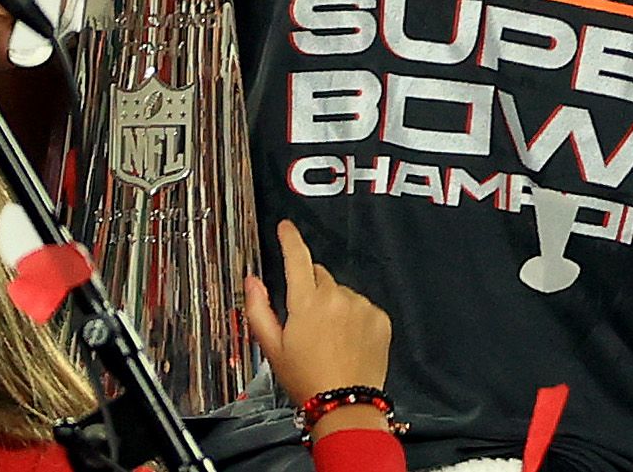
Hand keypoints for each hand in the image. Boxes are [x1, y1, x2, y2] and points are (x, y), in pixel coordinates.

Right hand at [246, 220, 393, 433]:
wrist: (345, 404)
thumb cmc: (306, 379)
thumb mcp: (272, 348)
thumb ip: (259, 310)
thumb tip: (252, 281)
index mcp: (306, 302)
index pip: (297, 258)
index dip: (290, 239)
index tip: (285, 227)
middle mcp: (336, 297)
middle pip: (320, 276)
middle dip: (311, 289)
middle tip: (306, 321)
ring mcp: (361, 306)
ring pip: (342, 292)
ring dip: (334, 305)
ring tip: (329, 338)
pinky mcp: (380, 317)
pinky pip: (362, 306)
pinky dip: (354, 317)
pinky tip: (348, 341)